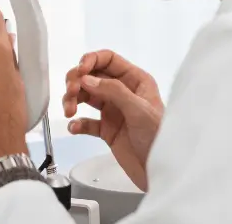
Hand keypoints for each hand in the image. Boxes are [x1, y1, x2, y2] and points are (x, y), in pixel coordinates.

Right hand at [63, 50, 163, 190]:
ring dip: (73, 101)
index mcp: (135, 81)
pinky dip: (77, 123)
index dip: (90, 61)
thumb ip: (113, 91)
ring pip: (85, 96)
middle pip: (91, 76)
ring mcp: (114, 110)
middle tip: (71, 94)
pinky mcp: (107, 129)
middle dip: (77, 82)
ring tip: (69, 111)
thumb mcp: (139, 110)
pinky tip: (74, 127)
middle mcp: (123, 92)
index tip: (79, 72)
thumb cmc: (160, 139)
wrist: (162, 172)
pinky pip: (86, 121)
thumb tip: (87, 79)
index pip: (108, 59)